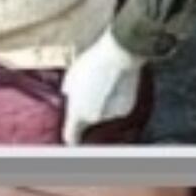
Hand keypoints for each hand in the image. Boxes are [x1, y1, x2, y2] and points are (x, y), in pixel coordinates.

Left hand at [61, 31, 143, 145]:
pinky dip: (116, 99)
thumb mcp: (71, 77)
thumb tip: (70, 95)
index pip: (71, 135)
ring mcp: (110, 115)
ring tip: (105, 82)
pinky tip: (116, 84)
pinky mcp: (125, 110)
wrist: (118, 56)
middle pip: (88, 119)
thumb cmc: (92, 63)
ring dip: (104, 103)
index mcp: (76, 112)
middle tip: (92, 89)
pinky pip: (117, 107)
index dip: (71, 137)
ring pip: (104, 113)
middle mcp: (93, 118)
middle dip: (88, 109)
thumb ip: (70, 92)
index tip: (71, 138)